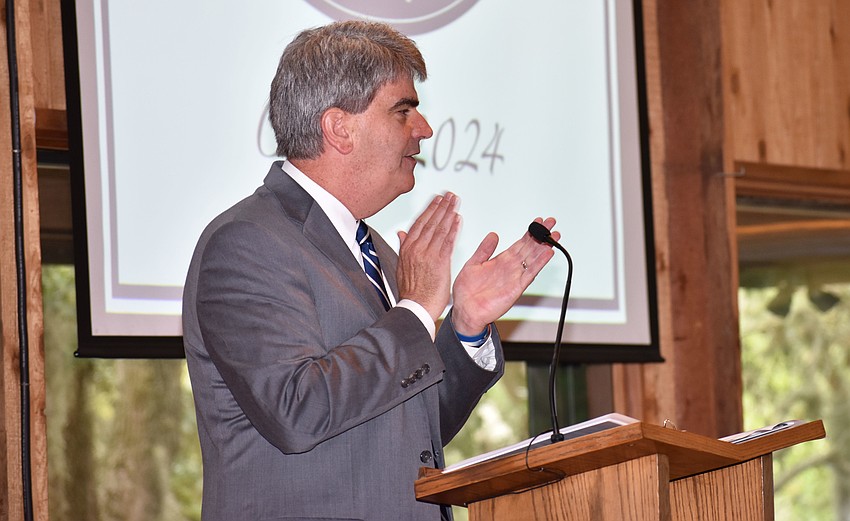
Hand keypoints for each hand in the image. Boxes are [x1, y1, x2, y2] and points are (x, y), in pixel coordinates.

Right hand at [396, 193, 461, 320]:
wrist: (415, 308)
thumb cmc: (411, 291)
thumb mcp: (401, 266)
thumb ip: (403, 247)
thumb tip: (401, 233)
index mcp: (407, 248)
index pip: (420, 223)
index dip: (430, 209)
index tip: (437, 200)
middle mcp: (416, 248)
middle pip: (430, 222)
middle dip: (441, 206)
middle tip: (449, 195)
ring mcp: (428, 254)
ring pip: (440, 228)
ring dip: (449, 212)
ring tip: (455, 201)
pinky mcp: (439, 262)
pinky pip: (448, 241)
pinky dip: (453, 228)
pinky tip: (458, 218)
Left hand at [451, 217, 558, 335]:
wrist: (465, 310)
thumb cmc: (466, 291)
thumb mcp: (473, 264)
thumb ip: (484, 249)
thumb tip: (493, 235)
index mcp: (501, 261)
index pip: (519, 243)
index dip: (530, 233)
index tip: (539, 222)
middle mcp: (510, 268)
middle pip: (530, 248)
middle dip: (541, 236)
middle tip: (551, 223)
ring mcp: (514, 277)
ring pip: (533, 259)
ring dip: (544, 247)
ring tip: (554, 236)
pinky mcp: (516, 288)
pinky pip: (529, 274)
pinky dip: (539, 264)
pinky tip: (547, 253)